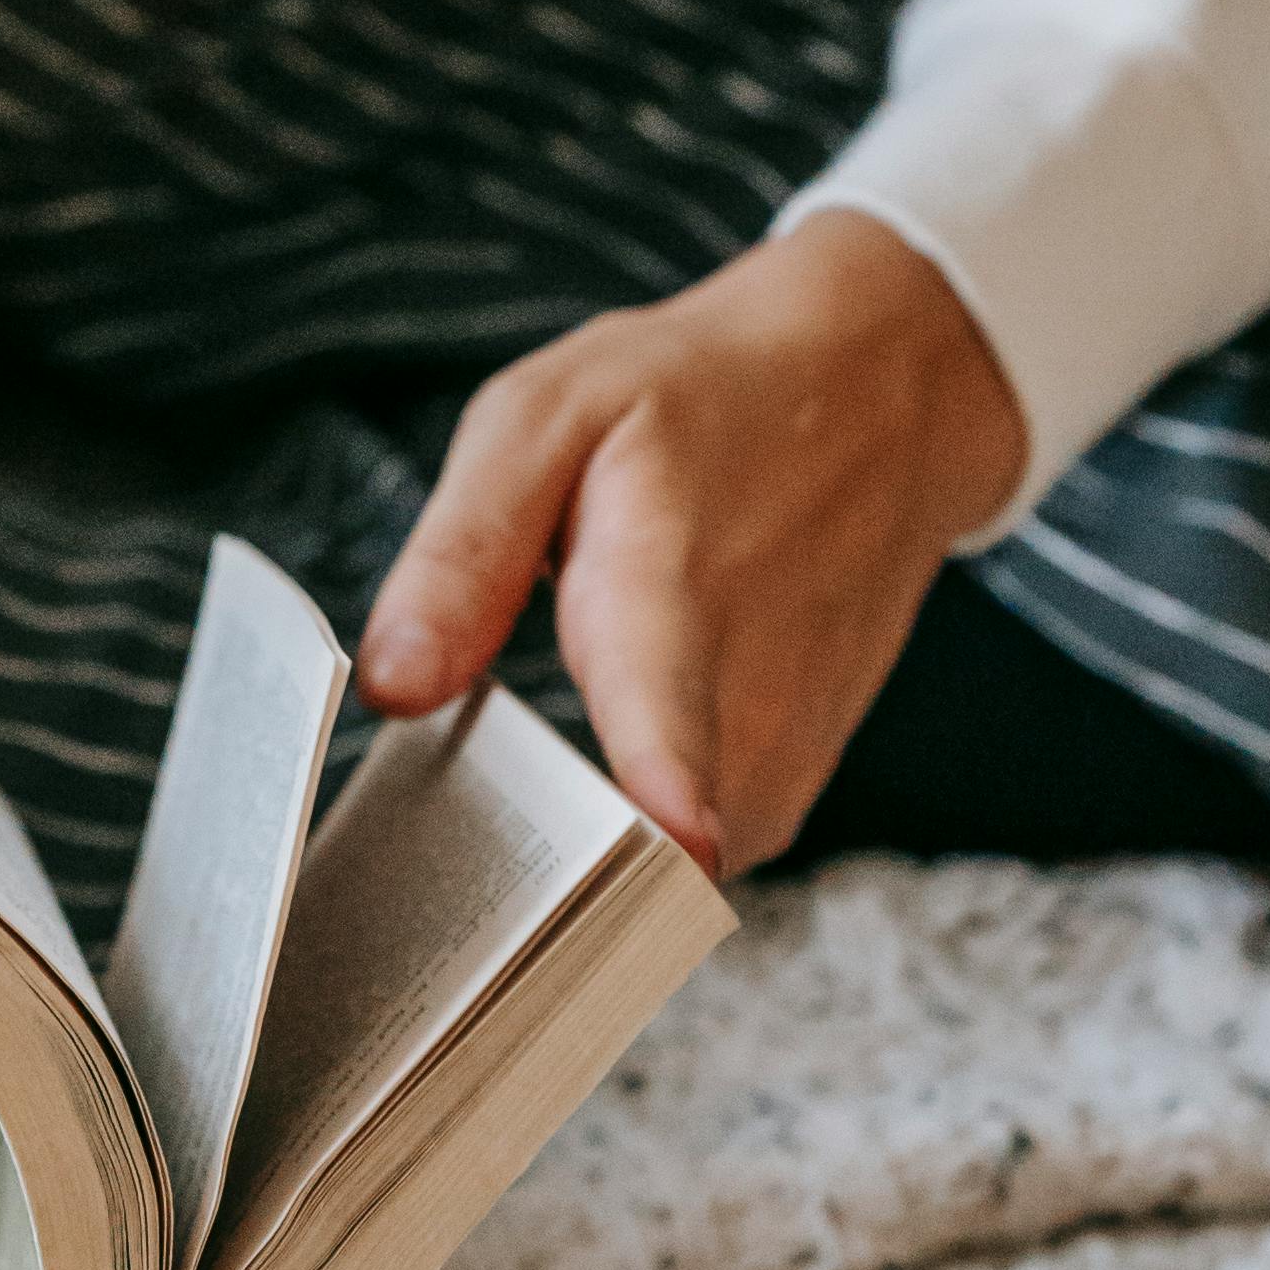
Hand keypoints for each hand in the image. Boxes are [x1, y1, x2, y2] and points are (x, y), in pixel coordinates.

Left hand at [354, 213, 1028, 880]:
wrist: (878, 398)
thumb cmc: (700, 402)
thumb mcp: (548, 418)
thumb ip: (463, 556)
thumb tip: (391, 683)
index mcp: (667, 583)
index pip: (674, 712)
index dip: (664, 786)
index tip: (669, 841)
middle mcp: (747, 689)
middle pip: (642, 843)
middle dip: (539, 845)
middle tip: (472, 784)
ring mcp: (789, 750)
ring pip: (663, 870)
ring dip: (587, 839)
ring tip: (551, 744)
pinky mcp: (796, 787)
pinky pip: (694, 850)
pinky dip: (639, 826)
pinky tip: (613, 748)